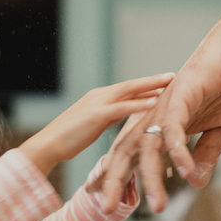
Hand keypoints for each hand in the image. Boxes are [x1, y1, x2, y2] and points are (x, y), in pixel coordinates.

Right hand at [21, 73, 173, 174]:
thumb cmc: (68, 139)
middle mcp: (99, 95)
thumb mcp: (93, 125)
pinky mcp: (96, 115)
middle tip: (172, 75)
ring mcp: (98, 103)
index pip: (127, 88)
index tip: (163, 82)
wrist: (48, 145)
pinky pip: (122, 107)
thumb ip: (108, 117)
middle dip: (153, 80)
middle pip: (132, 84)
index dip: (146, 84)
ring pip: (129, 90)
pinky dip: (139, 104)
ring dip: (151, 86)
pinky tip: (155, 102)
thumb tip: (122, 115)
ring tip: (169, 83)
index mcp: (99, 97)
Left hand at [98, 12, 220, 212]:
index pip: (133, 152)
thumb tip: (194, 183)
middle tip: (105, 209)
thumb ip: (205, 153)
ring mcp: (167, 104)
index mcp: (161, 121)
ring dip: (152, 177)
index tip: (105, 201)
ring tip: (156, 206)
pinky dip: (178, 151)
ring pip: (150, 146)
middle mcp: (156, 113)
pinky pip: (176, 128)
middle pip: (129, 151)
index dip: (118, 175)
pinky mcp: (182, 95)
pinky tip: (184, 172)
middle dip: (115, 180)